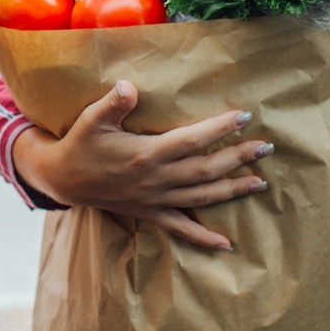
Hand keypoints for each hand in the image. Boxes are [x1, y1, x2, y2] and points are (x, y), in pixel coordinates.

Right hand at [11, 81, 272, 250]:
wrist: (63, 179)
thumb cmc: (80, 144)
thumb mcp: (91, 119)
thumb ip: (112, 104)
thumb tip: (128, 86)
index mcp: (145, 154)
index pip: (191, 140)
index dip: (219, 129)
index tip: (244, 117)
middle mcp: (155, 179)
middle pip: (206, 170)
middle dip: (239, 158)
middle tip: (267, 147)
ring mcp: (155, 199)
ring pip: (202, 197)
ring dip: (233, 190)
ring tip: (261, 182)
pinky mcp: (150, 213)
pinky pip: (181, 228)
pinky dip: (204, 238)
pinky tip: (226, 244)